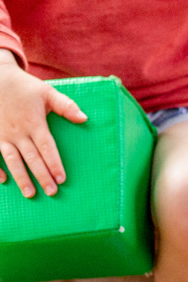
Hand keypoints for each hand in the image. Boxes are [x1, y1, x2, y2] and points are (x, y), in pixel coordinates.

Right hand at [0, 51, 85, 196]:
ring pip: (12, 160)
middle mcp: (18, 132)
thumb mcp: (48, 93)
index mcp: (34, 123)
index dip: (55, 164)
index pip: (47, 148)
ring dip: (21, 177)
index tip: (62, 179)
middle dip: (42, 176)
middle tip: (51, 192)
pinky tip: (3, 181)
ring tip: (30, 193)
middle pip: (32, 158)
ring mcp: (2, 135)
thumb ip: (66, 106)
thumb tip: (85, 119)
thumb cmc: (25, 87)